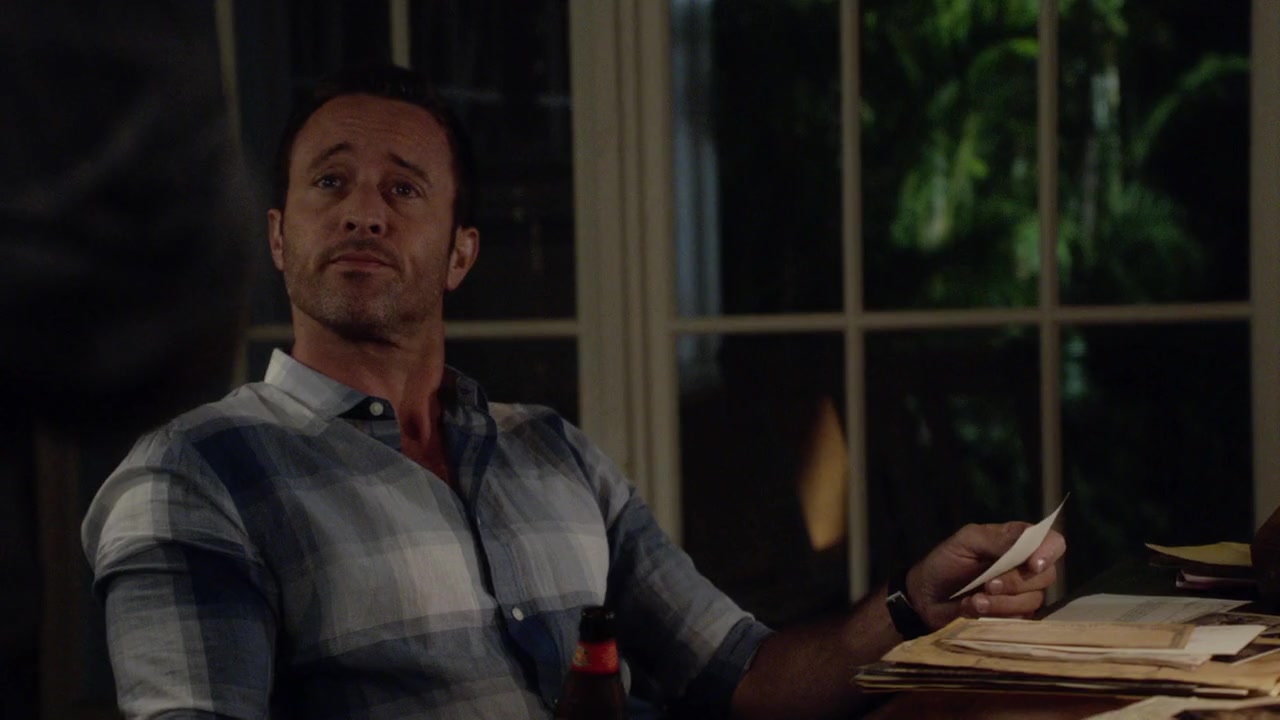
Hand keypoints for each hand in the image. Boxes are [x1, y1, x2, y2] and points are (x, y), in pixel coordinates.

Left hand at [905, 522, 1065, 630]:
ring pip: (1032, 601)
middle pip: (1046, 576)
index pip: (1052, 543)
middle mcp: (1025, 568)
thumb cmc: (945, 562)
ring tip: (975, 600)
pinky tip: (973, 610)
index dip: (1049, 552)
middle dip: (1016, 582)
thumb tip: (1029, 540)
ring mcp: (1021, 595)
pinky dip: (996, 616)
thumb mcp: (965, 541)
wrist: (925, 596)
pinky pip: (1020, 621)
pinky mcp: (1013, 618)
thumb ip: (997, 539)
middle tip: (988, 584)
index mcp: (1017, 542)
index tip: (1033, 565)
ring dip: (1002, 603)